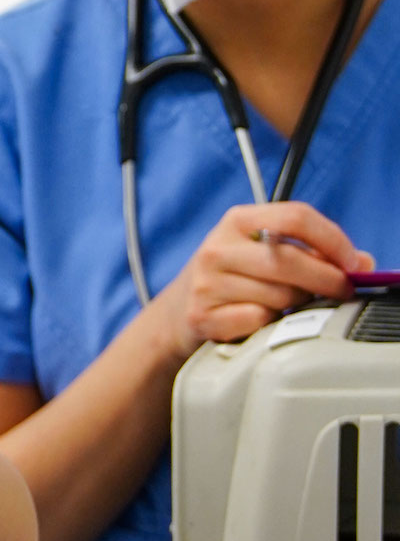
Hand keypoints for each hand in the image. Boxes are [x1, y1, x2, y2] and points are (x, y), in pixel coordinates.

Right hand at [155, 201, 371, 358]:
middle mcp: (218, 247)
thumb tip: (362, 263)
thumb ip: (313, 251)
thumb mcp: (264, 251)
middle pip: (289, 259)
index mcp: (237, 220)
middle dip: (327, 279)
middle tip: (343, 290)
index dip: (333, 239)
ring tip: (288, 303)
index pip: (295, 217)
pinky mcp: (203, 315)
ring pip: (279, 296)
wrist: (176, 312)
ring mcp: (207, 282)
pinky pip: (259, 320)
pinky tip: (261, 319)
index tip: (353, 262)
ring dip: (296, 304)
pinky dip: (269, 323)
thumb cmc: (233, 278)